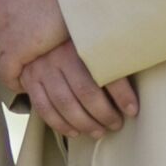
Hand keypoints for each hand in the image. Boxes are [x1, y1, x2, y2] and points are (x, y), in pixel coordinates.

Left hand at [0, 0, 79, 88]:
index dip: (0, 37)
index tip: (16, 46)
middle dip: (3, 55)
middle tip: (21, 64)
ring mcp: (1, 33)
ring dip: (9, 71)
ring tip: (25, 78)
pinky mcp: (14, 50)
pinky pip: (6, 74)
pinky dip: (14, 81)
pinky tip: (27, 85)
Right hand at [15, 44, 139, 140]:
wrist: (36, 33)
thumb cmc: (75, 43)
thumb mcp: (91, 42)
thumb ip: (108, 57)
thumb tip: (135, 79)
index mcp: (80, 44)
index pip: (105, 72)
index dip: (122, 95)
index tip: (132, 110)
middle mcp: (59, 55)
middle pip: (85, 92)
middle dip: (104, 114)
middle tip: (116, 124)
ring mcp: (41, 68)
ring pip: (64, 103)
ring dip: (84, 123)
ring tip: (99, 131)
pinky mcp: (29, 80)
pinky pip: (44, 108)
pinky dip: (60, 124)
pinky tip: (75, 132)